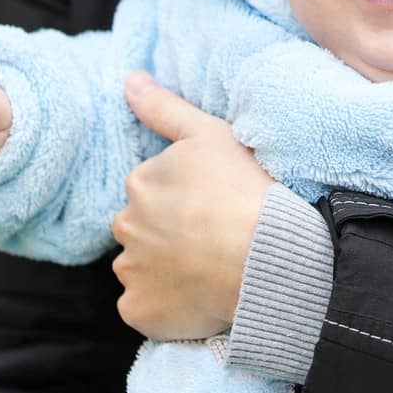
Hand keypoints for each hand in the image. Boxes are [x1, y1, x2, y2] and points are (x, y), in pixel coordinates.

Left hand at [111, 72, 274, 341]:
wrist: (267, 257)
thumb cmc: (247, 189)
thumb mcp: (211, 134)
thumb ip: (165, 107)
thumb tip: (128, 79)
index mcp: (139, 181)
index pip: (152, 190)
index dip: (185, 200)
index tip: (214, 206)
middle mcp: (125, 225)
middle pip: (141, 229)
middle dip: (168, 234)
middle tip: (213, 238)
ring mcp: (131, 272)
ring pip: (141, 268)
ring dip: (164, 270)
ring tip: (210, 269)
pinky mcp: (139, 312)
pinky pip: (143, 309)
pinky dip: (163, 307)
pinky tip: (197, 298)